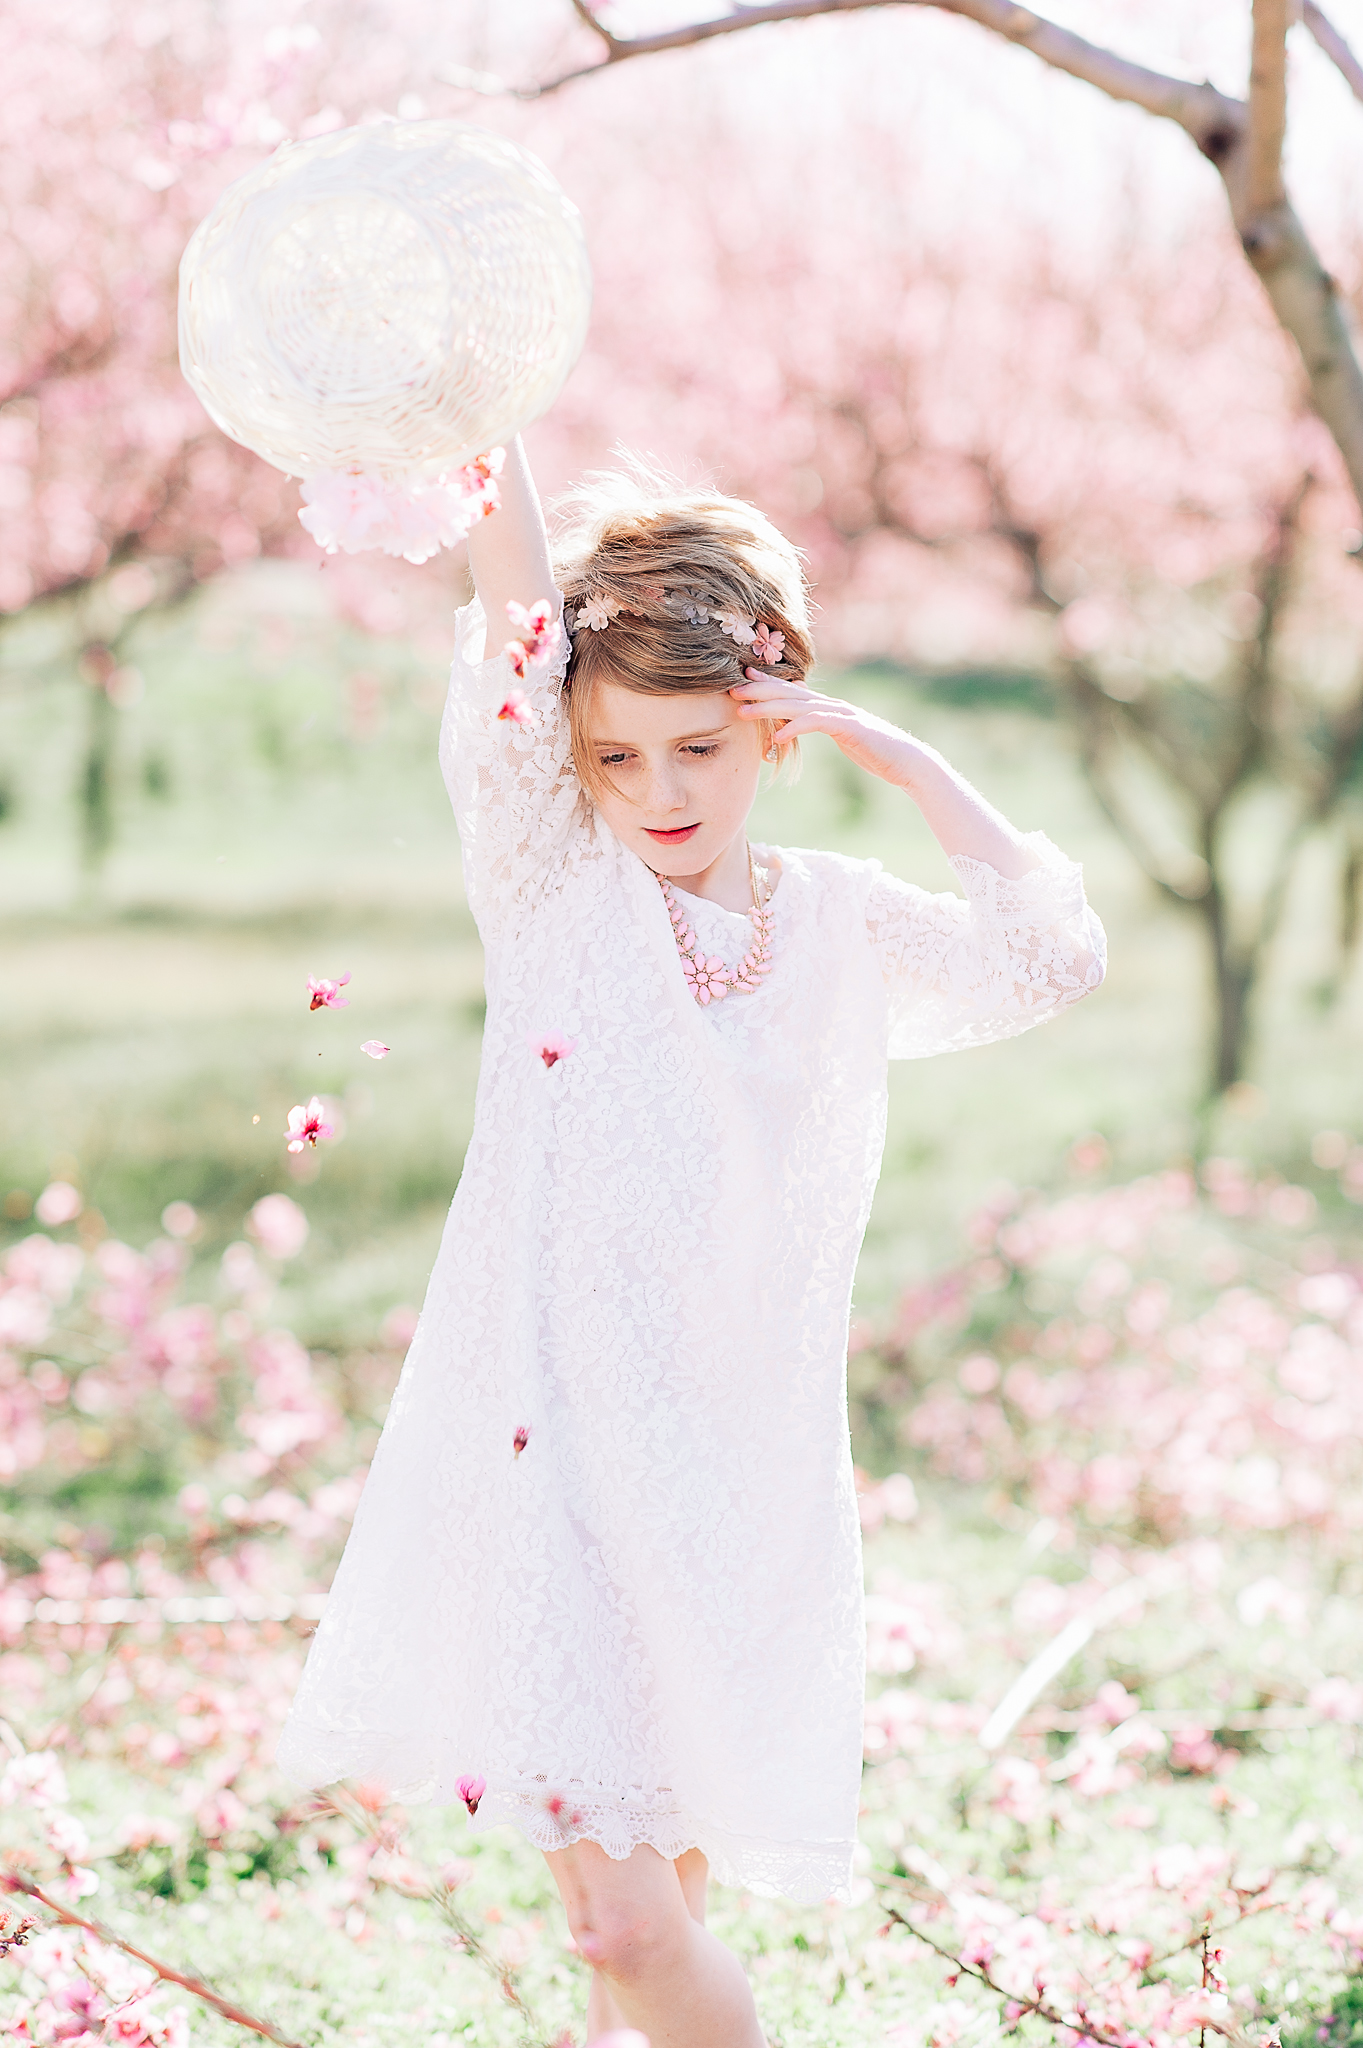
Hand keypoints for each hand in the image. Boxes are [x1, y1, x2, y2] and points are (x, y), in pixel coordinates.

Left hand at [729, 669, 921, 787]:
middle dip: (759, 690)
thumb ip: (823, 726)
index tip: (742, 679)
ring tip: (744, 712)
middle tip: (732, 690)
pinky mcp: (850, 728)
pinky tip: (776, 737)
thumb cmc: (875, 753)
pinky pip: (817, 725)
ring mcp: (842, 714)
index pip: (793, 690)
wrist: (906, 762)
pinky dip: (795, 728)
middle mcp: (833, 705)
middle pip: (790, 693)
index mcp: (829, 707)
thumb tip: (800, 726)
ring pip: (798, 706)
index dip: (767, 683)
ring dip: (768, 708)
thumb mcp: (843, 737)